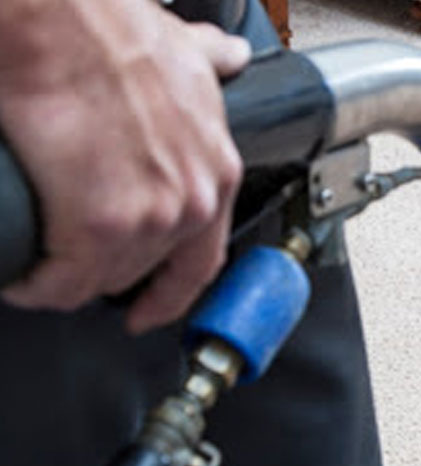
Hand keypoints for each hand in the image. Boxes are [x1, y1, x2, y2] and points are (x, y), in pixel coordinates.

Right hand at [0, 0, 249, 333]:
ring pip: (100, 279)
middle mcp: (191, 202)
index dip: (170, 292)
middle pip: (142, 271)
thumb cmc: (108, 30)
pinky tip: (21, 276)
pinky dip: (36, 286)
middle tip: (66, 261)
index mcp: (215, 171)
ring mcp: (149, 220)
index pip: (202, 261)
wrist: (60, 21)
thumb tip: (226, 55)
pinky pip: (61, 283)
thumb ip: (208, 60)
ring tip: (36, 263)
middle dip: (100, 271)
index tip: (148, 310)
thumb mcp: (182, 50)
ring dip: (64, 278)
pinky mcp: (97, 228)